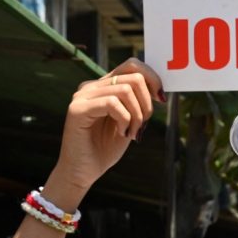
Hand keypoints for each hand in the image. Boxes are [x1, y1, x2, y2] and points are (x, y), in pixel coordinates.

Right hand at [48, 59, 164, 204]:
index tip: (160, 100)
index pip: (132, 64)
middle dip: (147, 103)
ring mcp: (82, 96)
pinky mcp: (77, 109)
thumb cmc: (105, 149)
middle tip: (143, 125)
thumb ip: (139, 103)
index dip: (152, 78)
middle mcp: (91, 86)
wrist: (82, 172)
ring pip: (125, 90)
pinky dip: (125, 120)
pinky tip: (121, 133)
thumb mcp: (130, 122)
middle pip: (133, 76)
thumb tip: (159, 89)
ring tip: (132, 132)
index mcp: (103, 86)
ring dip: (137, 115)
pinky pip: (112, 104)